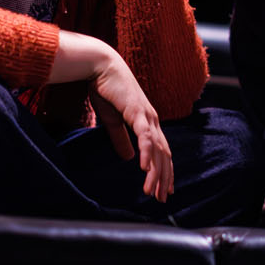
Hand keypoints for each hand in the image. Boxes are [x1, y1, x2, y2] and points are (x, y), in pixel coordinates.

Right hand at [55, 32, 173, 200]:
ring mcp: (146, 116)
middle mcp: (152, 120)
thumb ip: (121, 139)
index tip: (163, 190)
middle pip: (163, 154)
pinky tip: (143, 168)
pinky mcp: (137, 111)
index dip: (163, 171)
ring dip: (155, 172)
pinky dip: (146, 153)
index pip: (161, 151)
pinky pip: (144, 136)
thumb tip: (129, 158)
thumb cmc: (106, 90)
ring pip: (156, 150)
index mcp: (148, 122)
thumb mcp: (113, 121)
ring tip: (152, 191)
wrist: (100, 66)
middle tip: (162, 198)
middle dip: (163, 177)